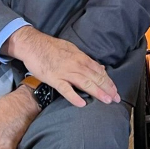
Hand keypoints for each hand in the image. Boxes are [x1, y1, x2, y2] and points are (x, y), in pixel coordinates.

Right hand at [2, 27, 119, 106]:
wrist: (33, 44)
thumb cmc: (52, 47)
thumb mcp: (73, 50)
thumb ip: (86, 60)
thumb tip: (99, 68)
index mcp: (81, 58)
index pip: (99, 71)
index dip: (108, 81)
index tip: (115, 90)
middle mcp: (76, 64)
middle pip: (95, 78)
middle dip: (107, 89)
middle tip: (116, 98)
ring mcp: (65, 72)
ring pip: (85, 83)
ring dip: (97, 92)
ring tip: (106, 100)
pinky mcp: (54, 78)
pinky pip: (65, 89)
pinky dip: (74, 97)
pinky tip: (82, 103)